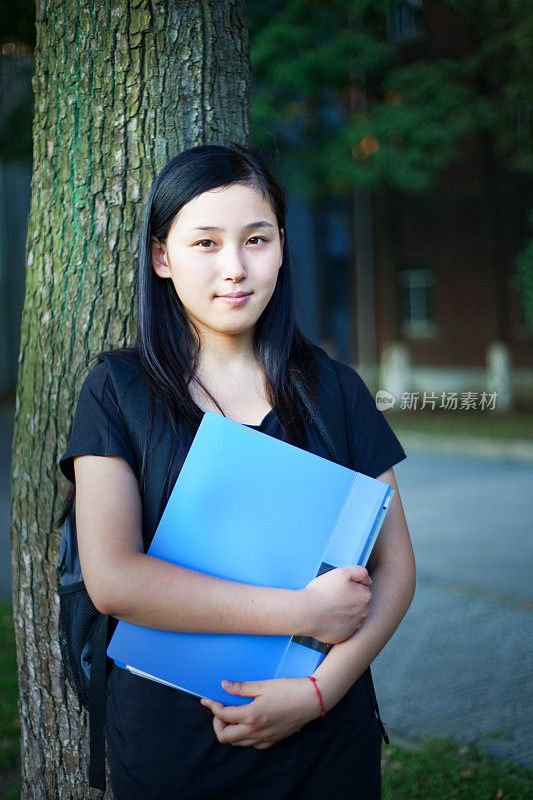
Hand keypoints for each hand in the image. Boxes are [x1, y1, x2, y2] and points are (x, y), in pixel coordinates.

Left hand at [200, 677, 322, 748]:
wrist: (313, 700)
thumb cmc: (289, 689)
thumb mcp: (264, 684)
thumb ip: (242, 688)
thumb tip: (224, 685)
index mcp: (251, 715)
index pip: (223, 716)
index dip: (212, 707)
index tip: (208, 699)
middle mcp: (256, 730)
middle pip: (224, 737)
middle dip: (217, 724)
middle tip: (220, 710)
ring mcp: (265, 738)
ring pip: (237, 743)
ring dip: (230, 731)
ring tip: (233, 716)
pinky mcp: (273, 740)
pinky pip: (252, 744)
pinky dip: (244, 736)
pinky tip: (248, 723)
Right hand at [301, 565, 371, 643]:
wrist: (306, 613)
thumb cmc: (322, 592)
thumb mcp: (342, 572)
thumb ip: (360, 572)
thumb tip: (367, 580)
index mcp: (365, 597)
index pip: (362, 587)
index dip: (350, 584)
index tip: (339, 586)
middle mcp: (363, 614)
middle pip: (358, 602)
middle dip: (349, 598)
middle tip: (333, 595)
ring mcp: (353, 627)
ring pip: (351, 615)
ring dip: (344, 611)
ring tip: (328, 607)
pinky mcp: (343, 637)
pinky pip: (343, 627)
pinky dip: (337, 623)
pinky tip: (327, 618)